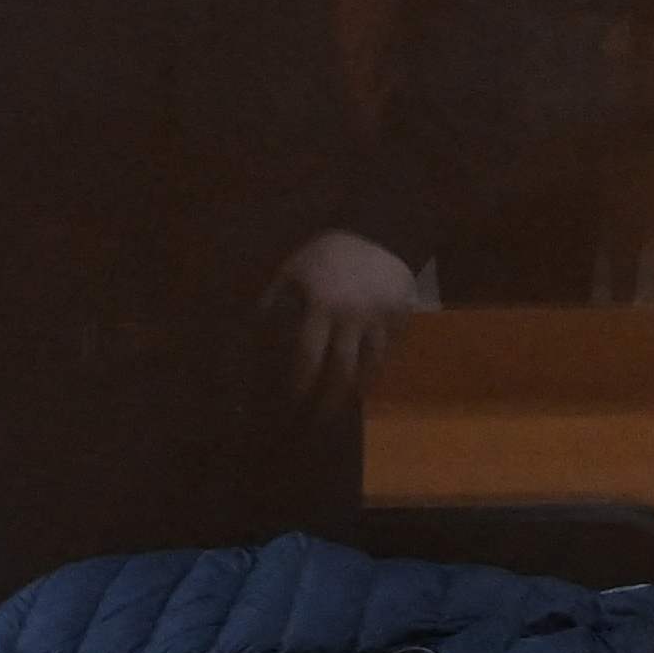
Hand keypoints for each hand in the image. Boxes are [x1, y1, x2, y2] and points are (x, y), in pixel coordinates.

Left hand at [267, 229, 428, 410]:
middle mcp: (351, 317)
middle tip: (319, 421)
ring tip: (343, 407)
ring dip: (355, 391)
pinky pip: (389, 353)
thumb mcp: (294, 269)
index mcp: (320, 305)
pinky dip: (377, 371)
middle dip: (329, 401)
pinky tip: (366, 382)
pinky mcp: (401, 319)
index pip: (307, 356)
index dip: (299, 384)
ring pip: (370, 367)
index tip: (292, 403)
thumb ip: (275, 300)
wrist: (380, 231)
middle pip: (341, 371)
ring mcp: (379, 319)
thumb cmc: (329, 254)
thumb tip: (253, 331)